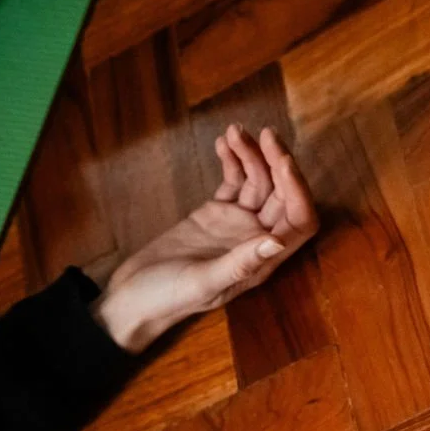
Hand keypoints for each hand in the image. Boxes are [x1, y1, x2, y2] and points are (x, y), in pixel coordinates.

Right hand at [93, 125, 318, 352]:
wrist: (130, 298)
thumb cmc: (165, 300)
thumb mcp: (202, 283)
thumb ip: (240, 264)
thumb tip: (277, 242)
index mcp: (264, 259)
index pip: (300, 221)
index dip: (298, 192)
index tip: (283, 163)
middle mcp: (257, 238)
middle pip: (283, 195)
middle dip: (278, 163)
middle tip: (265, 133)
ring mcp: (238, 224)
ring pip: (259, 182)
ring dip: (252, 155)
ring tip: (236, 130)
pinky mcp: (216, 213)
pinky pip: (234, 181)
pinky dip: (233, 161)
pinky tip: (224, 142)